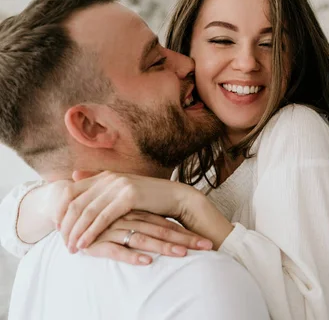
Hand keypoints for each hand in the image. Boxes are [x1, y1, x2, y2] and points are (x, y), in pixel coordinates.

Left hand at [57, 171, 201, 252]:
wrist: (177, 198)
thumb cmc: (150, 198)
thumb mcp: (123, 190)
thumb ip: (100, 184)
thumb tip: (74, 174)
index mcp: (105, 176)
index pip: (72, 192)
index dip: (62, 212)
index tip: (57, 230)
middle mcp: (109, 178)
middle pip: (76, 203)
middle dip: (66, 225)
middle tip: (62, 243)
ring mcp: (119, 185)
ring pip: (87, 212)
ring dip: (76, 232)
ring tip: (71, 248)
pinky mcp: (128, 196)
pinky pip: (102, 218)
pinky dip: (91, 232)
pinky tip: (85, 244)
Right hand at [83, 211, 212, 264]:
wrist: (67, 213)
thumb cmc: (102, 222)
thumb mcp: (126, 220)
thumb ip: (145, 222)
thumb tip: (170, 234)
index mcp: (138, 215)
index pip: (167, 224)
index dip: (187, 233)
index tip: (207, 242)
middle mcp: (129, 220)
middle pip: (161, 231)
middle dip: (185, 240)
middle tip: (206, 247)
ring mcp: (114, 230)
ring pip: (143, 239)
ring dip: (164, 247)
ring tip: (182, 254)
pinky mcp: (97, 242)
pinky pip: (116, 250)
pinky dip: (131, 256)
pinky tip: (147, 261)